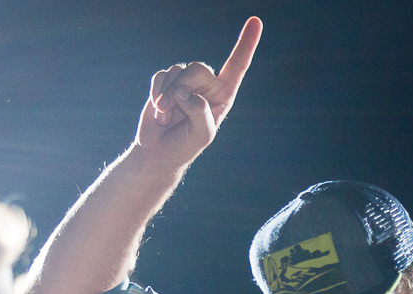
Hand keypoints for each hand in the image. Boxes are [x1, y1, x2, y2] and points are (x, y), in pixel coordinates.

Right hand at [135, 16, 261, 171]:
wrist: (159, 152)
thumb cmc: (186, 146)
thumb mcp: (201, 136)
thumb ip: (199, 113)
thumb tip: (185, 92)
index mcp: (223, 95)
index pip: (237, 66)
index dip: (246, 44)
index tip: (256, 21)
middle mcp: (207, 84)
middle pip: (197, 68)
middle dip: (182, 88)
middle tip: (170, 109)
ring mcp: (186, 81)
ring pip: (177, 71)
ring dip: (166, 97)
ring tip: (165, 118)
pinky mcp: (166, 82)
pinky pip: (160, 76)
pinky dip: (156, 93)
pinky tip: (158, 111)